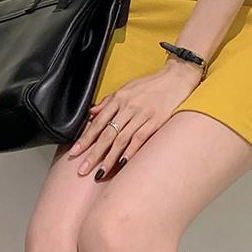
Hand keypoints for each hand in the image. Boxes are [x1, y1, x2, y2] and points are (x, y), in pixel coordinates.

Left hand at [76, 60, 202, 179]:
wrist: (176, 78)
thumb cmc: (151, 84)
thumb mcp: (126, 88)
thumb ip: (108, 102)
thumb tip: (91, 113)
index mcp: (119, 99)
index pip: (98, 122)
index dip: (85, 138)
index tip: (75, 152)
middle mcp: (128, 107)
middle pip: (107, 134)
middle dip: (93, 153)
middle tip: (82, 169)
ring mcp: (142, 115)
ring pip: (121, 140)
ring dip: (109, 158)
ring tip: (100, 173)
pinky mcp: (156, 121)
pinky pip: (140, 139)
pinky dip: (130, 152)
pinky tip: (122, 163)